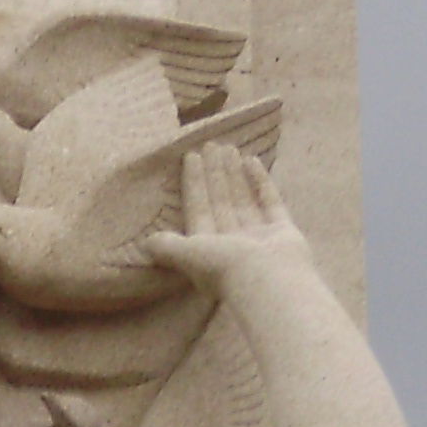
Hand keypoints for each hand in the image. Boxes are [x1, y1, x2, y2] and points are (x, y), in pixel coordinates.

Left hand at [145, 139, 311, 302]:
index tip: (191, 156)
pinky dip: (260, 181)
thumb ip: (168, 247)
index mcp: (207, 247)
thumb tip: (145, 244)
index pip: (197, 207)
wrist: (269, 281)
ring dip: (234, 174)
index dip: (193, 183)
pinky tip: (252, 160)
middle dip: (214, 173)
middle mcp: (232, 242)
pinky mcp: (282, 231)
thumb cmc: (225, 268)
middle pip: (219, 199)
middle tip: (211, 145)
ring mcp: (258, 236)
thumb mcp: (189, 255)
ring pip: (242, 198)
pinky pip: (269, 200)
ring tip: (229, 148)